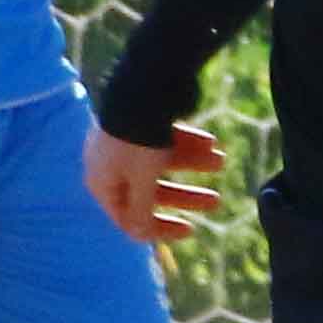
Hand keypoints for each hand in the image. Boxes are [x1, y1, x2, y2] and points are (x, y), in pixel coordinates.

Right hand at [83, 122, 225, 248]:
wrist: (141, 87)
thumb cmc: (138, 142)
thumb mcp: (141, 183)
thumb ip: (140, 212)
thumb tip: (138, 235)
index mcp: (102, 182)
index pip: (128, 217)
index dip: (158, 228)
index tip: (189, 230)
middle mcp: (110, 163)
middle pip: (150, 190)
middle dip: (186, 196)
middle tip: (216, 201)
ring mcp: (127, 140)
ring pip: (163, 162)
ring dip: (194, 164)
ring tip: (221, 161)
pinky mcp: (142, 119)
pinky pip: (166, 139)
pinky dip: (188, 142)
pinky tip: (210, 143)